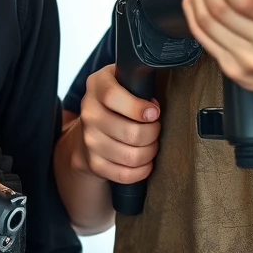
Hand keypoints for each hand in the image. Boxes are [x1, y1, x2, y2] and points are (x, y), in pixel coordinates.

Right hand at [71, 64, 161, 184]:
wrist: (91, 128)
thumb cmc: (119, 102)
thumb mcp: (126, 80)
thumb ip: (140, 78)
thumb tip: (164, 80)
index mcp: (97, 85)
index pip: (112, 96)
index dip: (138, 107)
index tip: (154, 112)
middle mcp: (88, 112)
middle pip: (129, 131)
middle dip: (153, 133)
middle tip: (155, 129)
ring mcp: (88, 139)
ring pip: (130, 155)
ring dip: (149, 152)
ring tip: (152, 144)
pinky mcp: (93, 162)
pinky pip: (123, 173)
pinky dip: (141, 171)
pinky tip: (145, 162)